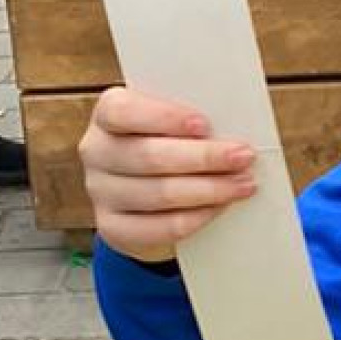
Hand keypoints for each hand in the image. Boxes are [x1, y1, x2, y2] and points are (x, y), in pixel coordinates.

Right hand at [78, 86, 259, 262]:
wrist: (148, 194)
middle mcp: (97, 151)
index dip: (164, 117)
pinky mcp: (112, 227)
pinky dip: (195, 218)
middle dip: (203, 157)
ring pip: (158, 194)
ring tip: (243, 184)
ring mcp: (101, 192)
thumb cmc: (169, 143)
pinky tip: (220, 207)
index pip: (124, 112)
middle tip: (243, 156)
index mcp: (108, 113)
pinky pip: (159, 227)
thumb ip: (192, 119)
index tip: (204, 125)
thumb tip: (234, 124)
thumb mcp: (174, 123)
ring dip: (209, 190)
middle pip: (149, 157)